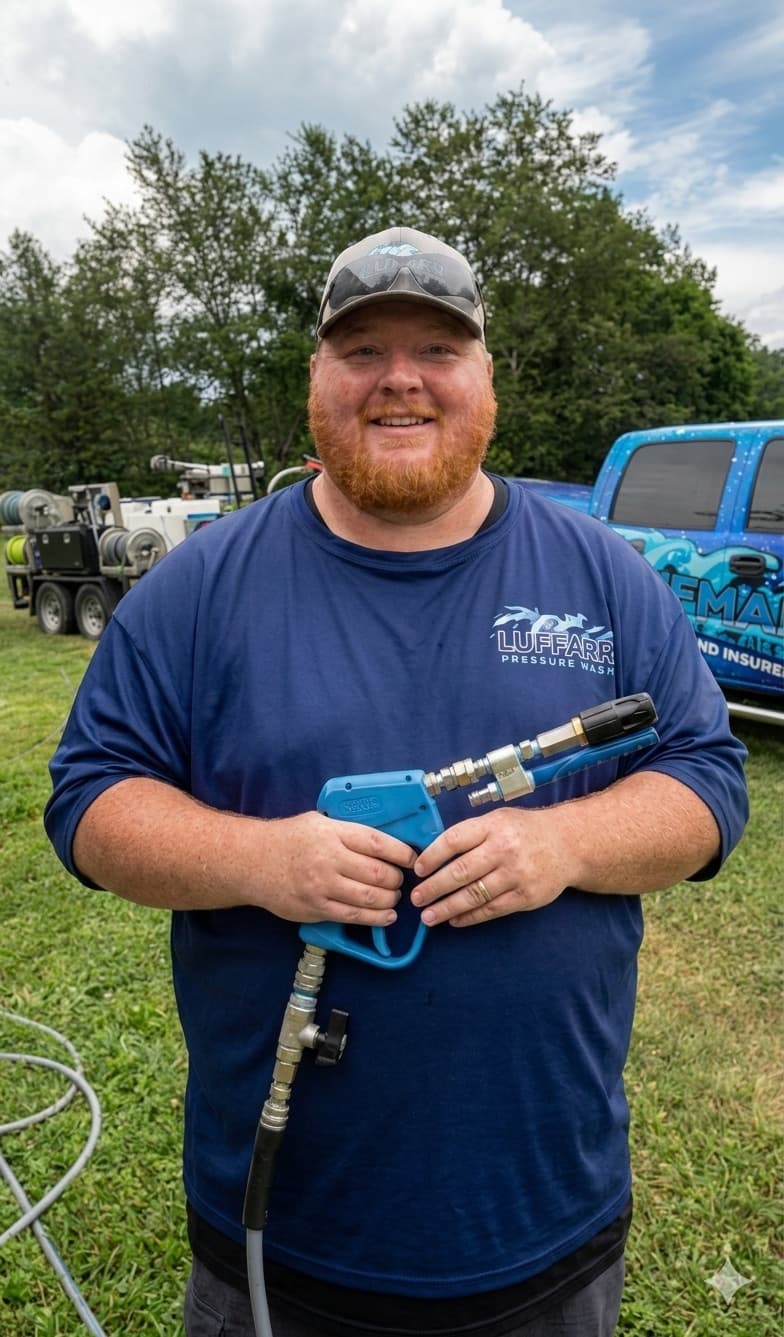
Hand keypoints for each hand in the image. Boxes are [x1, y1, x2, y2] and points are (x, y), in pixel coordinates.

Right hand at [254, 811, 416, 925]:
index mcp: (332, 833)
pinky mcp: (316, 908)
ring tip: (393, 897)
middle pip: (378, 873)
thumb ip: (348, 831)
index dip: (401, 852)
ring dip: (390, 900)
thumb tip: (383, 842)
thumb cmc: (288, 839)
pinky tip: (386, 916)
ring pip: (370, 897)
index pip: (377, 843)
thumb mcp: (319, 822)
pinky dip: (376, 918)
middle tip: (399, 880)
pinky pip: (354, 916)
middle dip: (396, 879)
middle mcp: (329, 859)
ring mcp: (322, 886)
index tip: (411, 858)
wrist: (252, 861)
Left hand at [411, 807, 577, 927]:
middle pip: (460, 872)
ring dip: (447, 908)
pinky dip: (470, 917)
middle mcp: (503, 850)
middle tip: (416, 898)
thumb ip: (471, 834)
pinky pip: (491, 910)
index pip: (454, 840)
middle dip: (434, 888)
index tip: (418, 869)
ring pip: (474, 895)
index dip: (432, 856)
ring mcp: (515, 875)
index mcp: (493, 826)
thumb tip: (434, 853)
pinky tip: (455, 920)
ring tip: (429, 916)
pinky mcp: (525, 897)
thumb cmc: (525, 830)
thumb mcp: (498, 820)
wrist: (569, 844)